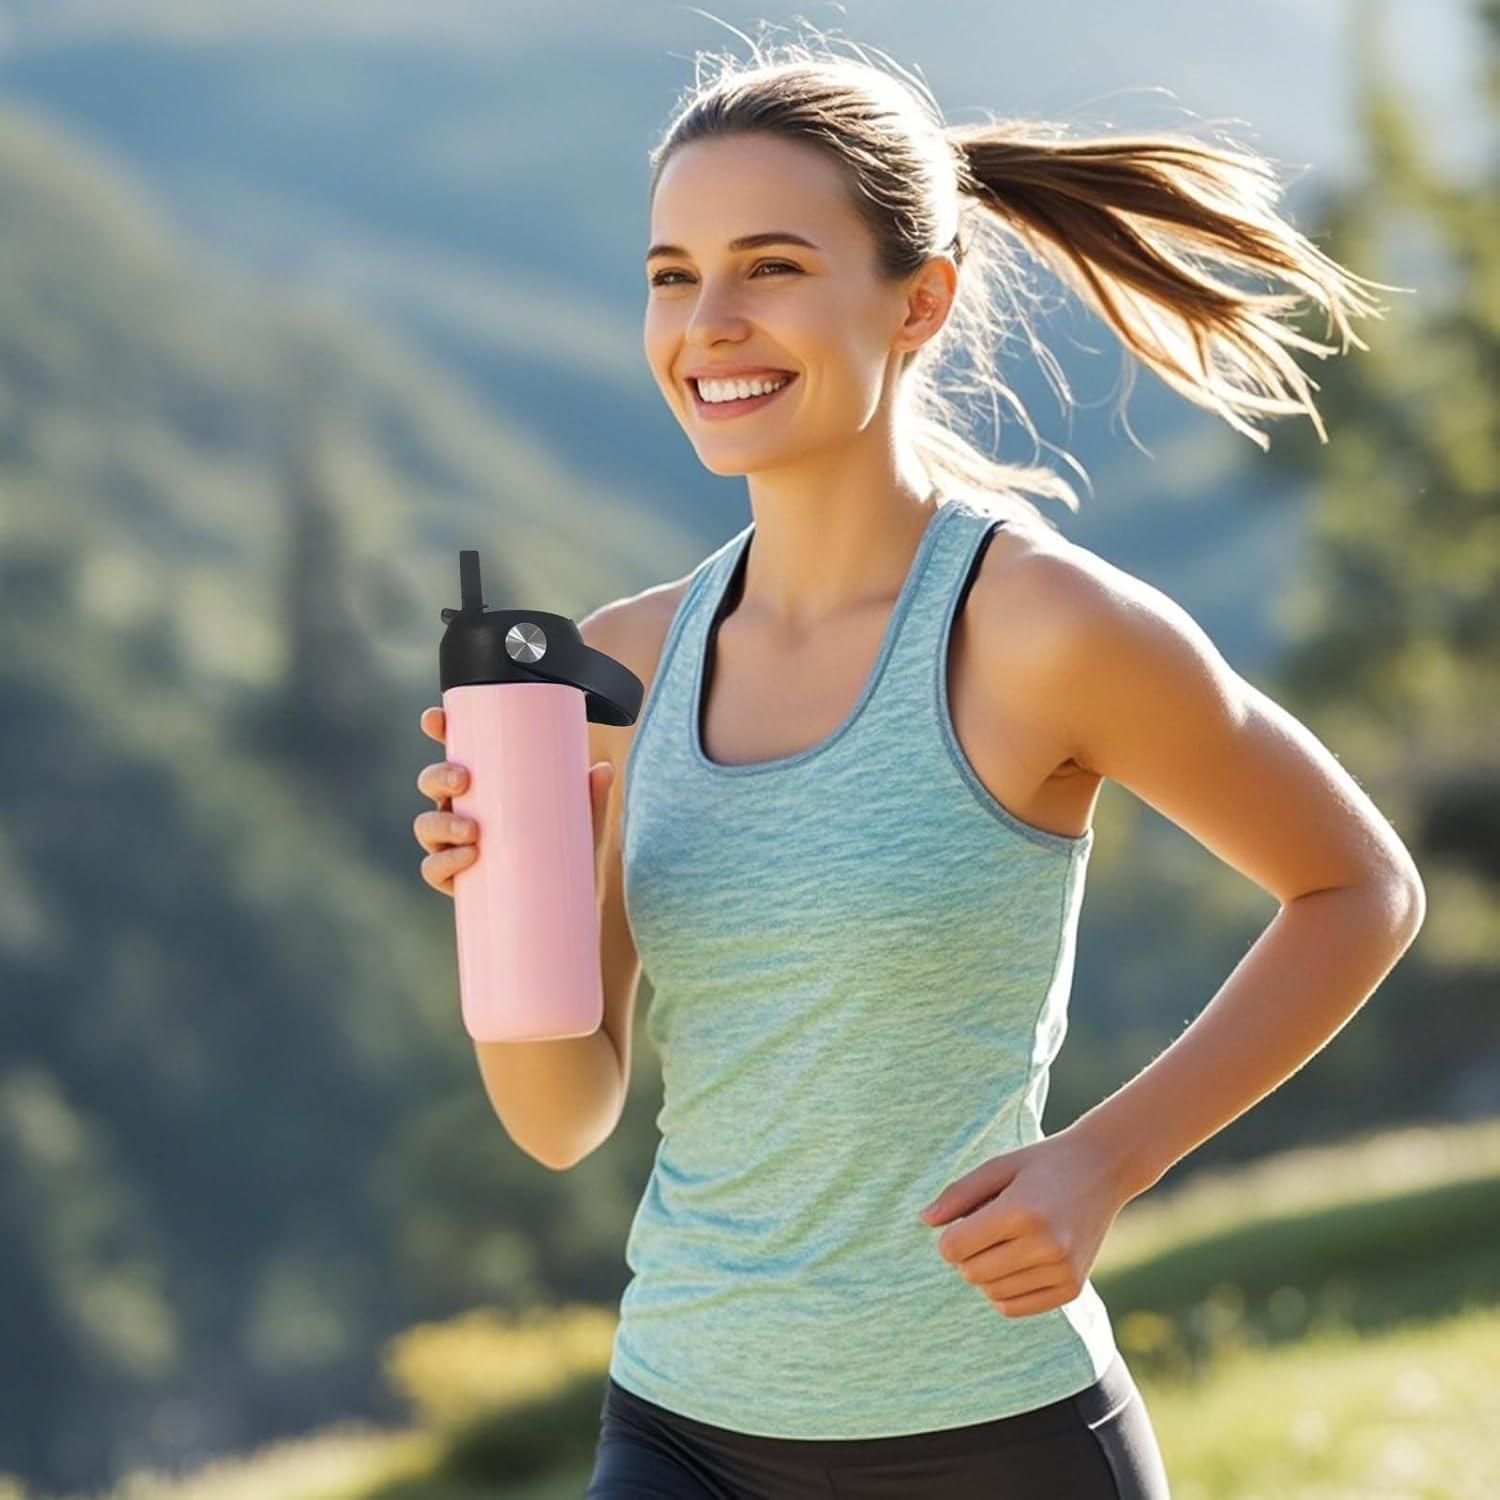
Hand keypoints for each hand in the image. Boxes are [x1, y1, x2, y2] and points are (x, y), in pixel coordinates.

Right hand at [413, 706, 614, 897]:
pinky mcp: (454, 879)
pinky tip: (468, 858)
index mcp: (483, 784)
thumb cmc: (564, 849)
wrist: (562, 903)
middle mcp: (460, 808)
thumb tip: (604, 770)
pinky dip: (445, 863)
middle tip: (464, 780)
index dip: (439, 729)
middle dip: (438, 776)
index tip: (435, 719)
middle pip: (431, 783)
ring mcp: (451, 844)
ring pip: (426, 826)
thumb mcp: (581, 821)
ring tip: (472, 830)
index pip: (453, 750)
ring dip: (441, 824)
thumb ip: (591, 797)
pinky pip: (434, 869)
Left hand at [917, 1124, 1128, 1318]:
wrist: (1103, 1169)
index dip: (948, 1239)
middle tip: (984, 1231)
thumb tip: (924, 1221)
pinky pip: (1016, 1308)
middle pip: (971, 1273)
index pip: (956, 1247)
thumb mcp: (998, 1166)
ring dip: (986, 1273)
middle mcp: (1045, 1245)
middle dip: (966, 1256)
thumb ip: (958, 1194)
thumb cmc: (1042, 1164)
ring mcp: (1062, 1270)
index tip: (961, 1223)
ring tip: (1004, 1243)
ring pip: (991, 1293)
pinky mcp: (1072, 1288)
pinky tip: (1015, 1264)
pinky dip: (1004, 1292)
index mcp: (1021, 1211)